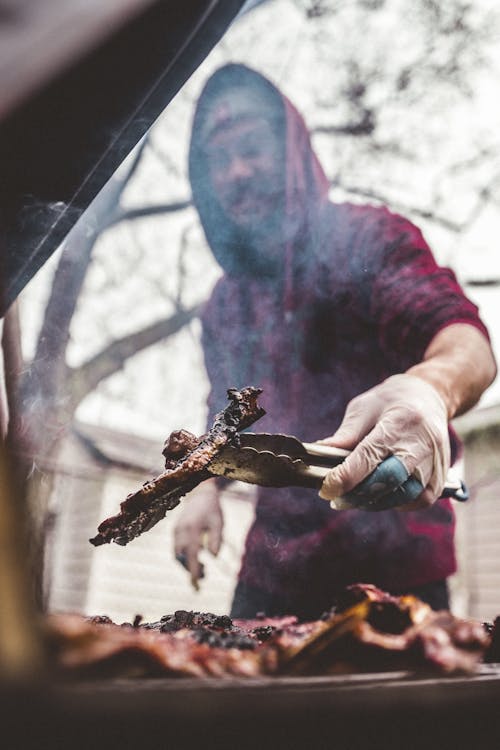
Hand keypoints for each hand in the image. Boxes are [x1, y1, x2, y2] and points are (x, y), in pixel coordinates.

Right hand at [173, 481, 222, 588]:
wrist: (200, 494)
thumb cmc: (212, 509)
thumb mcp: (219, 523)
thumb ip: (217, 539)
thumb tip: (213, 557)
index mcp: (192, 528)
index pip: (191, 554)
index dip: (193, 571)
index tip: (196, 585)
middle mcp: (180, 530)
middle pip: (181, 557)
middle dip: (190, 569)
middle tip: (205, 576)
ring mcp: (176, 530)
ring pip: (178, 554)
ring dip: (187, 564)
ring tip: (204, 569)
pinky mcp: (175, 530)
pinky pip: (177, 548)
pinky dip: (185, 556)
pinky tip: (197, 558)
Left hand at [318, 373, 449, 510]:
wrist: (429, 395)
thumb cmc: (391, 401)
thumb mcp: (363, 408)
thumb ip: (345, 435)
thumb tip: (320, 455)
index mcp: (399, 423)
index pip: (369, 456)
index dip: (345, 477)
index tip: (326, 489)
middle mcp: (421, 444)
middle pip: (389, 479)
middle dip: (358, 494)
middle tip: (337, 498)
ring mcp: (434, 461)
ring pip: (405, 495)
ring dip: (376, 502)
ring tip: (356, 497)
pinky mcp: (441, 475)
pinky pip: (420, 500)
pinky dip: (398, 503)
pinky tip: (382, 496)